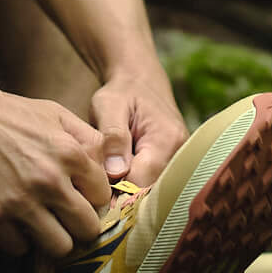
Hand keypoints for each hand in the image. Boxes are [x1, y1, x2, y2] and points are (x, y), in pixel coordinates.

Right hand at [0, 81, 110, 259]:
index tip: (81, 198)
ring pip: (59, 247)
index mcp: (70, 153)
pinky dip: (18, 240)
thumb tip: (112, 170)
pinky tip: (14, 222)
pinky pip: (19, 249)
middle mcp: (49, 180)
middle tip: (66, 219)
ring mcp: (20, 201)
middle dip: (80, 226)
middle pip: (87, 229)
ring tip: (43, 225)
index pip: (104, 197)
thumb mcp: (55, 113)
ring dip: (53, 239)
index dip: (93, 198)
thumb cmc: (8, 113)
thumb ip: (88, 140)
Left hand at [89, 63, 187, 189]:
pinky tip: (119, 173)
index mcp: (166, 139)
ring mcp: (178, 161)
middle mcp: (179, 154)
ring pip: (149, 190)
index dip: (114, 191)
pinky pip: (152, 183)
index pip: (140, 182)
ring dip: (126, 188)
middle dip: (120, 192)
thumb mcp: (109, 105)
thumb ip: (113, 137)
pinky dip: (133, 182)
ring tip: (107, 174)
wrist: (142, 81)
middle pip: (147, 191)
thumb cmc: (122, 91)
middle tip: (96, 182)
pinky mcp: (172, 164)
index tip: (92, 188)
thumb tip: (115, 172)